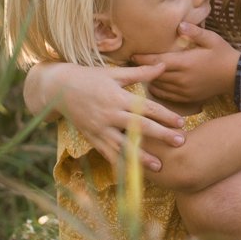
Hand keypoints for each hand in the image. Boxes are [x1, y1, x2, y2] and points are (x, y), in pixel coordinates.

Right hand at [29, 61, 185, 170]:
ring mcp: (100, 129)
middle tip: (180, 142)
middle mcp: (110, 115)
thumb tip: (163, 65)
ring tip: (159, 166)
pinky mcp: (92, 138)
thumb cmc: (89, 77)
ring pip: (124, 146)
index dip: (165, 115)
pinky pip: (107, 154)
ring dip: (142, 157)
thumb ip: (140, 72)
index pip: (146, 108)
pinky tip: (132, 175)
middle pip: (140, 128)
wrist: (58, 89)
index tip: (181, 122)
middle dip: (161, 136)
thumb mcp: (114, 73)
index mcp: (118, 97)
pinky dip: (120, 165)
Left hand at [135, 23, 238, 103]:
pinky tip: (155, 83)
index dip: (143, 59)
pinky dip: (158, 89)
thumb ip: (195, 32)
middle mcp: (182, 78)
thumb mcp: (211, 39)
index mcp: (186, 62)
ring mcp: (184, 90)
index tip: (132, 54)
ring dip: (149, 79)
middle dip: (143, 68)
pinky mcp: (187, 98)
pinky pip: (167, 95)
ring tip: (141, 72)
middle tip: (131, 62)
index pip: (158, 61)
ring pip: (159, 86)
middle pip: (155, 75)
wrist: (236, 76)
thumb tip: (179, 24)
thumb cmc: (223, 54)